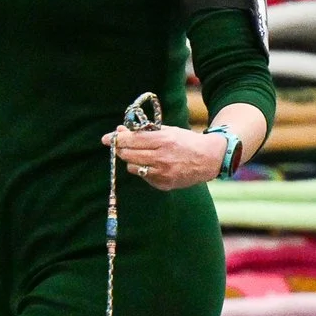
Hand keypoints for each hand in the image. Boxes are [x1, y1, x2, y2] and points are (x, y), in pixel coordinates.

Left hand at [106, 123, 222, 192]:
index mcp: (163, 141)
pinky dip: (143, 170)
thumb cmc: (186, 141)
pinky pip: (144, 177)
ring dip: (132, 160)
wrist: (209, 158)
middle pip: (129, 155)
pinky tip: (152, 164)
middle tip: (120, 146)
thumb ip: (144, 131)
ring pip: (133, 167)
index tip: (106, 138)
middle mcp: (162, 158)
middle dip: (122, 149)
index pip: (132, 140)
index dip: (117, 139)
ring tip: (141, 155)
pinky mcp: (164, 184)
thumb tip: (120, 131)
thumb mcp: (167, 130)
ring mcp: (163, 173)